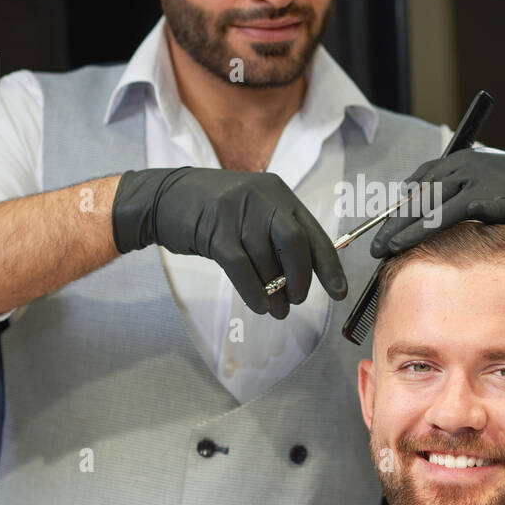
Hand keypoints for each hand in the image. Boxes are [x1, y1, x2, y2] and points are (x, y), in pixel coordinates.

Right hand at [110, 167, 346, 318]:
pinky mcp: (215, 231)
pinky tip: (260, 306)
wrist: (164, 197)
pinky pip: (242, 269)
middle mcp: (263, 198)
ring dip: (276, 293)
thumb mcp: (251, 212)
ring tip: (277, 310)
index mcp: (279, 193)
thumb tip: (305, 275)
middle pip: (295, 244)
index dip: (329, 266)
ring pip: (267, 261)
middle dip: (302, 278)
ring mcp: (238, 212)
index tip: (339, 292)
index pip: (313, 232)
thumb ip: (277, 235)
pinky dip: (254, 292)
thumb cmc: (213, 211)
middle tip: (297, 300)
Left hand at [369, 147, 504, 257]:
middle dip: (393, 223)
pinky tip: (414, 241)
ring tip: (387, 249)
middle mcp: (464, 165)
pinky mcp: (494, 198)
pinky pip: (455, 214)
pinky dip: (429, 228)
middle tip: (374, 246)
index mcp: (458, 160)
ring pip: (432, 205)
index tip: (381, 231)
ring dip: (406, 229)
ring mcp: (479, 180)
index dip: (397, 210)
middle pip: (419, 196)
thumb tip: (419, 203)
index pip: (418, 184)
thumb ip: (454, 191)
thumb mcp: (483, 182)